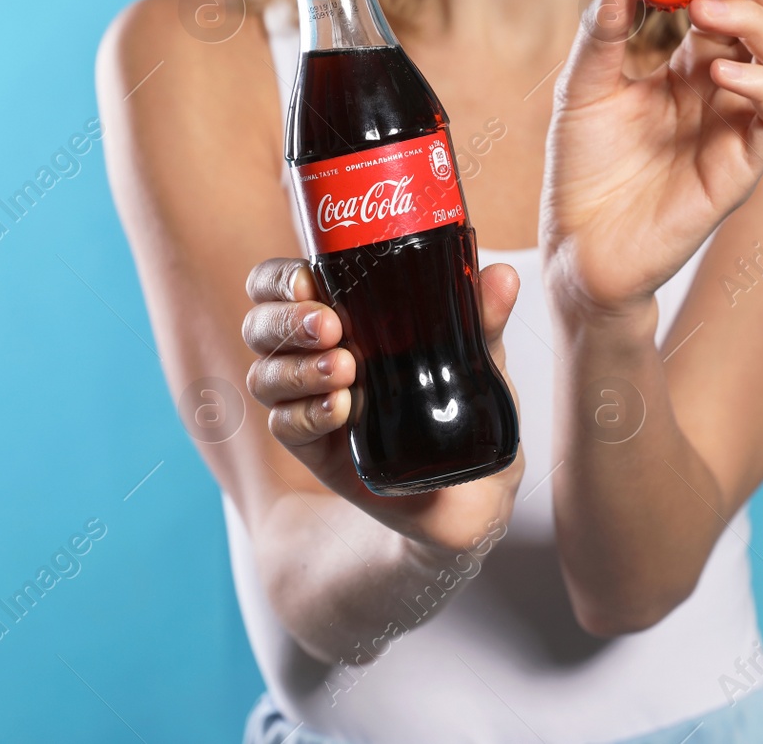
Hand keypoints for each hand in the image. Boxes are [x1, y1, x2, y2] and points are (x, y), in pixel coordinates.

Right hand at [241, 257, 525, 555]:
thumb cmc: (463, 402)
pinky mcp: (314, 448)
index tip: (310, 280)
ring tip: (345, 371)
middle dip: (287, 322)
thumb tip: (502, 276)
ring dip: (297, 369)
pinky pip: (285, 426)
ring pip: (265, 376)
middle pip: (260, 327)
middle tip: (331, 327)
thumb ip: (483, 316)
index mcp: (339, 314)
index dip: (280, 279)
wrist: (473, 486)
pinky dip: (308, 413)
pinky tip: (340, 409)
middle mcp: (312, 354)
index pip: (280, 284)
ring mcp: (309, 401)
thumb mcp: (479, 354)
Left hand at [540, 0, 762, 316]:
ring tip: (704, 8)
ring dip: (757, 20)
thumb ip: (604, 31)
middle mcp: (724, 90)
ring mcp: (737, 127)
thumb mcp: (582, 87)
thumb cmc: (582, 170)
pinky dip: (762, 83)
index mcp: (691, 65)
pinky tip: (719, 69)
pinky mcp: (742, 169)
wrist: (577, 248)